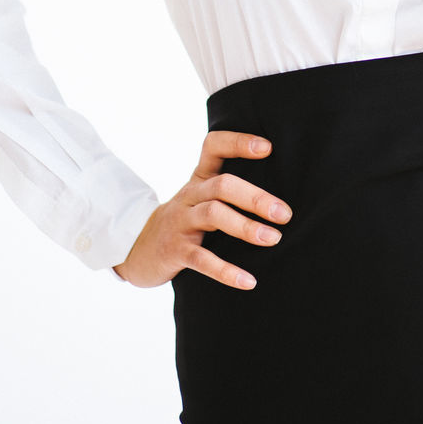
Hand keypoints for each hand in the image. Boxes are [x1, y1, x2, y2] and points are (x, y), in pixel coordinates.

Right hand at [112, 131, 292, 289]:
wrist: (137, 247)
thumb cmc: (184, 219)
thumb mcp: (200, 196)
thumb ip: (229, 188)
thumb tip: (279, 193)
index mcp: (199, 178)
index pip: (214, 146)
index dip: (238, 143)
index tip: (268, 147)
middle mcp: (190, 195)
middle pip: (222, 185)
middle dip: (255, 198)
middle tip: (285, 213)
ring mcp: (181, 222)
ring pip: (213, 215)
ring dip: (245, 227)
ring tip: (273, 239)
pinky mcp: (175, 251)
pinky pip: (202, 260)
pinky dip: (226, 271)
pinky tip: (248, 280)